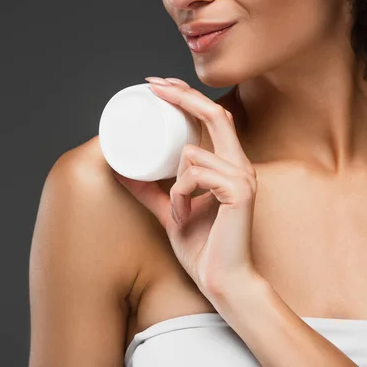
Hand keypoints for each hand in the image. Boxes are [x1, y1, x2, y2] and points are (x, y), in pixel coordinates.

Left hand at [112, 77, 259, 300]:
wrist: (222, 281)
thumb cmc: (202, 247)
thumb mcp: (170, 210)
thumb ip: (152, 191)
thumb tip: (123, 171)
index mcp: (228, 165)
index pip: (212, 117)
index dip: (187, 95)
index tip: (157, 85)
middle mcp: (240, 165)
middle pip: (214, 113)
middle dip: (182, 95)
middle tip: (152, 86)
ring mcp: (243, 177)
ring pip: (193, 154)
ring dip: (174, 185)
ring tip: (178, 211)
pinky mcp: (240, 193)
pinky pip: (195, 177)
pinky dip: (181, 197)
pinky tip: (186, 216)